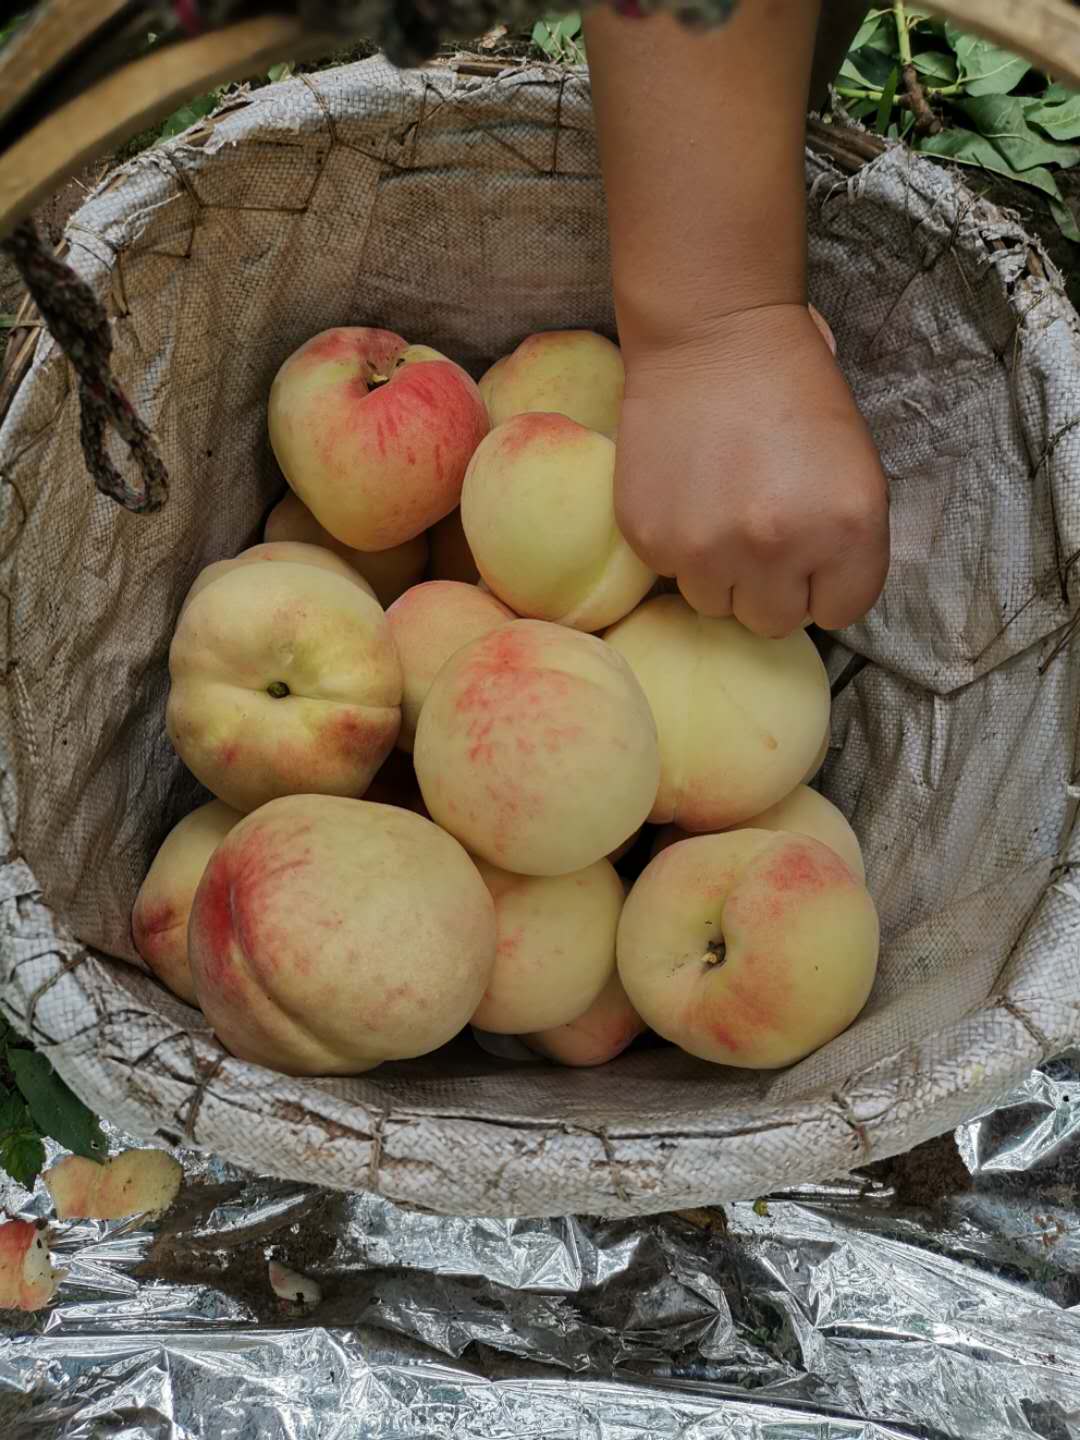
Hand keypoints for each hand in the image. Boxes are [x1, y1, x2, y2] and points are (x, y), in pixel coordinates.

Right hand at [614, 304, 889, 636]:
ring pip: (716, 605)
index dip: (825, 581)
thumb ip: (844, 544)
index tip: (811, 549)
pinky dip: (679, 545)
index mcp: (847, 530)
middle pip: (775, 621)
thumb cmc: (794, 391)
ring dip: (721, 571)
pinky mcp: (652, 540)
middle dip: (772, 586)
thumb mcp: (854, 469)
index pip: (840, 612)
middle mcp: (778, 549)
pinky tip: (688, 493)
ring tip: (720, 509)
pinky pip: (672, 573)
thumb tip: (812, 595)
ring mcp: (708, 550)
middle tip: (762, 530)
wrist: (713, 334)